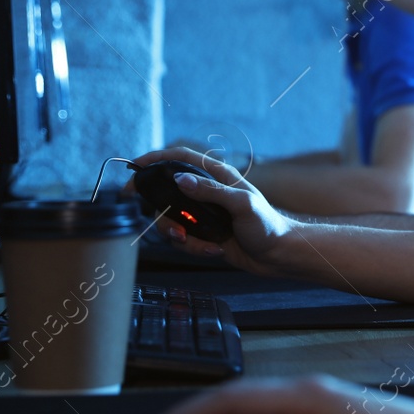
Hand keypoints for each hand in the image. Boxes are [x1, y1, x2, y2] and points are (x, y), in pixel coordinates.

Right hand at [120, 147, 293, 273]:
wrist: (278, 255)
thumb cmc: (268, 225)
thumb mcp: (242, 204)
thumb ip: (211, 191)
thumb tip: (179, 180)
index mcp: (217, 175)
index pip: (180, 158)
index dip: (155, 159)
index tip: (135, 167)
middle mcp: (206, 191)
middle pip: (166, 194)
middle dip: (164, 215)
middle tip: (173, 230)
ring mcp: (202, 213)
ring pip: (171, 220)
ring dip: (181, 236)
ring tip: (202, 244)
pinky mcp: (202, 233)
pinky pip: (183, 239)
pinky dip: (195, 248)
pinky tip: (215, 250)